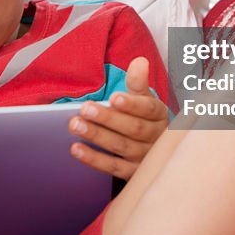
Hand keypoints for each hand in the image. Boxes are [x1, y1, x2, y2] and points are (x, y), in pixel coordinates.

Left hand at [69, 57, 169, 179]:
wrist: (150, 146)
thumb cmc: (142, 116)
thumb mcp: (142, 97)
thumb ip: (138, 81)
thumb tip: (139, 62)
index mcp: (159, 115)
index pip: (149, 109)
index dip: (132, 104)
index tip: (114, 97)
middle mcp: (155, 137)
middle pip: (133, 128)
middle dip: (108, 119)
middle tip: (85, 109)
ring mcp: (144, 157)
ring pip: (121, 147)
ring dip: (97, 136)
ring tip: (75, 125)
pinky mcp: (131, 173)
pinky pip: (112, 167)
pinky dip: (93, 159)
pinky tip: (76, 149)